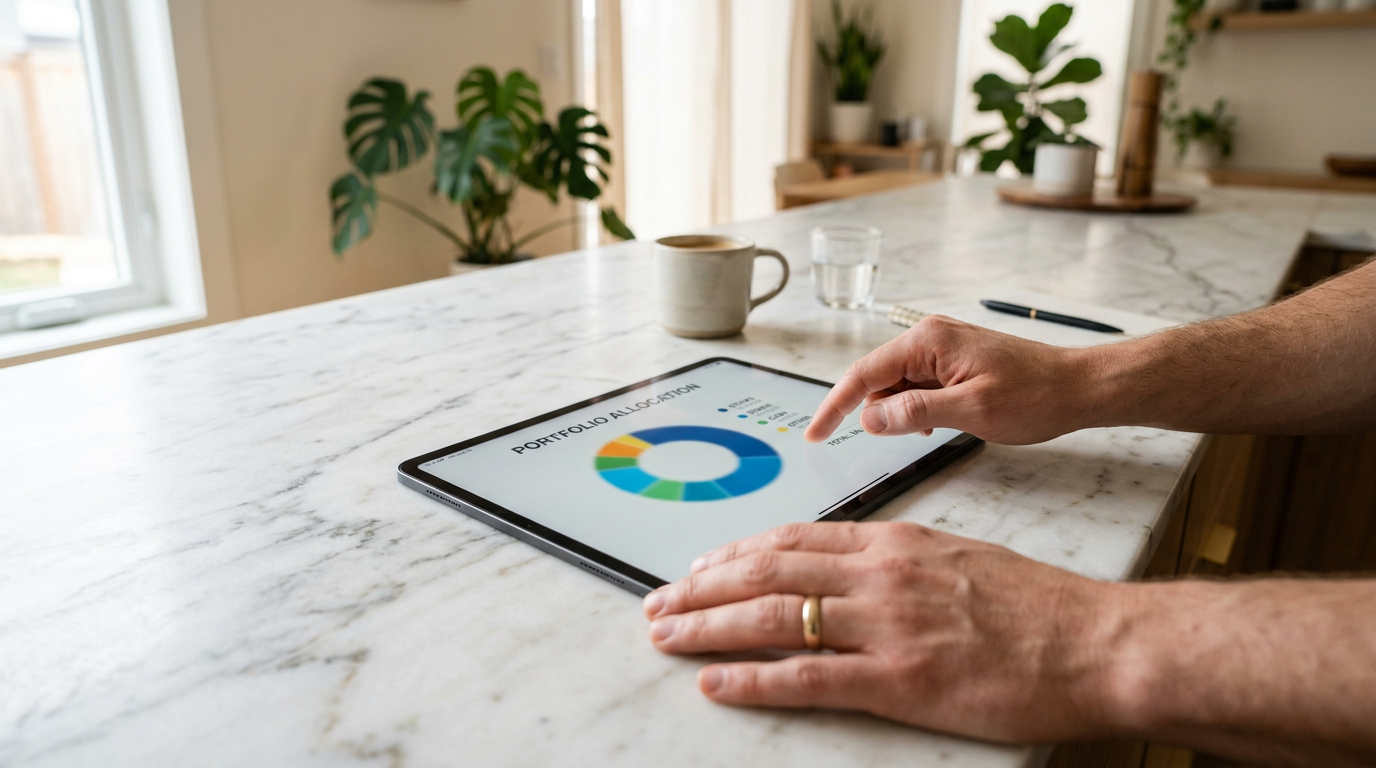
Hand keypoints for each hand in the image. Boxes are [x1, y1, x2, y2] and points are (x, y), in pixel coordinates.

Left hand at [642, 521, 1127, 743]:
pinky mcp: (900, 681)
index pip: (791, 540)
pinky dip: (753, 678)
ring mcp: (885, 626)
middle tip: (657, 600)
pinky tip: (715, 683)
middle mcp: (878, 575)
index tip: (698, 566)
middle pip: (766, 571)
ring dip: (708, 625)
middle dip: (702, 587)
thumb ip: (897, 561)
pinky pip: (808, 676)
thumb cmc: (1035, 605)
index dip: (733, 553)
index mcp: (892, 544)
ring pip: (773, 616)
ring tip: (664, 634)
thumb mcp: (957, 559)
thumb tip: (848, 566)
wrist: (1094, 641)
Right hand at [804, 315, 1100, 444]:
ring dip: (903, 413)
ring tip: (940, 428)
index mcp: (927, 341)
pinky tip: (941, 423)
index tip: (814, 435)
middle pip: (876, 379)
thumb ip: (915, 412)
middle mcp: (929, 337)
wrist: (1079, 387)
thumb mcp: (971, 410)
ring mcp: (941, 348)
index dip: (834, 407)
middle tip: (914, 436)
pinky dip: (918, 409)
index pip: (863, 374)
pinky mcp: (953, 362)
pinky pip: (917, 387)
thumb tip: (870, 418)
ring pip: (896, 386)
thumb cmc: (1035, 395)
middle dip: (879, 412)